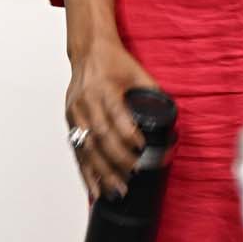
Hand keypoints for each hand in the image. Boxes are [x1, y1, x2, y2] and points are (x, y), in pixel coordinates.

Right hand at [65, 36, 158, 199]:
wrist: (87, 51)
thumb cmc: (114, 62)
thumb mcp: (138, 74)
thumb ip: (153, 96)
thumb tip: (172, 122)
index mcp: (104, 87)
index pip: (114, 114)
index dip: (127, 132)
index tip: (141, 148)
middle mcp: (86, 101)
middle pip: (99, 135)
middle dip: (116, 159)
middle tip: (131, 176)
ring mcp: (75, 112)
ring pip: (86, 146)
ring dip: (101, 171)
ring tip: (116, 190)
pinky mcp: (70, 121)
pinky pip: (76, 150)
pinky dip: (86, 171)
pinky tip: (95, 188)